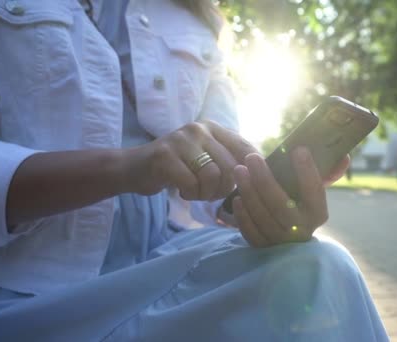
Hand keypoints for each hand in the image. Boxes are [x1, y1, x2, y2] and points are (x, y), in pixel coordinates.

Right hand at [121, 120, 256, 200]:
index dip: (252, 171)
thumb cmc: (176, 167)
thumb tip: (261, 172)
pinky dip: (190, 194)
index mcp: (213, 128)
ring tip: (196, 192)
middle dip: (225, 188)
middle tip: (211, 194)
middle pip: (231, 166)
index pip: (246, 148)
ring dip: (207, 193)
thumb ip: (228, 159)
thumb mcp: (204, 156)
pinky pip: (192, 183)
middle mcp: (199, 129)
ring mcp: (181, 140)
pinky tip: (182, 191)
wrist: (135, 168)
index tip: (248, 187)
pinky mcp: (165, 156)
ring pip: (213, 175)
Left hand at [231, 147, 349, 246]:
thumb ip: (328, 173)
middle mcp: (302, 230)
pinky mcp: (264, 249)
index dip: (308, 171)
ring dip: (249, 192)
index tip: (298, 149)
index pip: (315, 191)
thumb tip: (344, 156)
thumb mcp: (313, 191)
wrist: (290, 240)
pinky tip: (237, 197)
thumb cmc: (300, 204)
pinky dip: (243, 215)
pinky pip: (251, 232)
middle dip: (265, 179)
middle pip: (281, 205)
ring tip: (239, 170)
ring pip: (263, 217)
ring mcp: (282, 242)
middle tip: (252, 157)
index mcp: (318, 213)